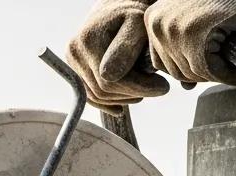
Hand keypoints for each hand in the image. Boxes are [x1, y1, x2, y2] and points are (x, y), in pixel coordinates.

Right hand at [66, 0, 170, 114]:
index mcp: (88, 41)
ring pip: (98, 96)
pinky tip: (123, 106)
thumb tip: (108, 75)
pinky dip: (108, 103)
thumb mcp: (137, 24)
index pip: (112, 81)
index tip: (163, 87)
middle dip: (133, 93)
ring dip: (123, 98)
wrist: (116, 9)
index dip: (140, 88)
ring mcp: (72, 63)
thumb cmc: (132, 15)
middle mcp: (74, 52)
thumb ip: (126, 47)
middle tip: (156, 88)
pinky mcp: (74, 70)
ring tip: (144, 89)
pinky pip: (89, 96)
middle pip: (103, 90)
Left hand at [145, 0, 235, 85]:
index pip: (162, 63)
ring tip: (227, 67)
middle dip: (199, 74)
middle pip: (175, 71)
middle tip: (218, 67)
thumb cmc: (221, 0)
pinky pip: (209, 70)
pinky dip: (225, 75)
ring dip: (212, 75)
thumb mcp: (192, 20)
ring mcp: (176, 31)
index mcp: (153, 19)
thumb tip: (186, 87)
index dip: (185, 68)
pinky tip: (234, 72)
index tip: (203, 65)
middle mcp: (158, 25)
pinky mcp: (198, 36)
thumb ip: (183, 49)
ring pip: (192, 73)